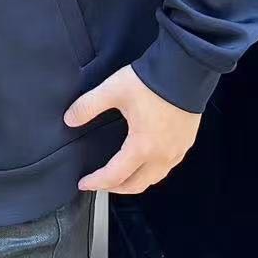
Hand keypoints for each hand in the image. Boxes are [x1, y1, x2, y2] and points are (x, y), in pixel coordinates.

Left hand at [62, 64, 201, 193]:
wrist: (186, 69)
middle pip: (136, 185)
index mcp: (142, 146)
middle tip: (101, 184)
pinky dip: (153, 171)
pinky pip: (168, 167)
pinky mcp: (186, 142)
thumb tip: (70, 119)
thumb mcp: (113, 90)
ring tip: (122, 177)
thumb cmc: (153, 81)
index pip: (115, 175)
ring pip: (154, 178)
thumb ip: (88, 106)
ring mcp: (177, 150)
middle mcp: (162, 155)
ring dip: (136, 182)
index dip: (97, 182)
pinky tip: (147, 161)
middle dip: (116, 188)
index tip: (84, 183)